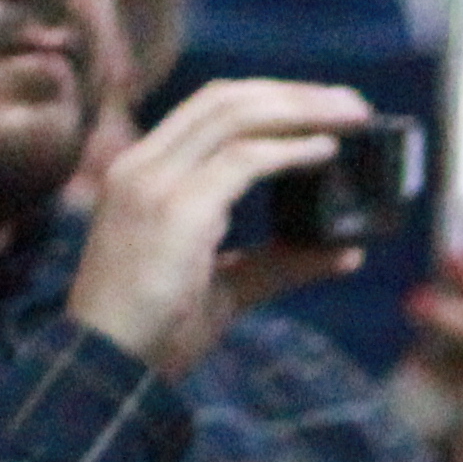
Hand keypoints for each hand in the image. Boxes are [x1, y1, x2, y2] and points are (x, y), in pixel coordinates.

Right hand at [66, 78, 378, 375]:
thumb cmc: (156, 333)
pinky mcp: (176, 210)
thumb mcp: (226, 289)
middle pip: (226, 99)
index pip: (208, 109)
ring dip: (301, 111)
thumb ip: (279, 264)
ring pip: (236, 116)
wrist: (108, 368)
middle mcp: (142, 165)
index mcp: (142, 173)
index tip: (323, 107)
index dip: (269, 98)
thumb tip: (345, 252)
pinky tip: (327, 153)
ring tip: (353, 116)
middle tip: (354, 103)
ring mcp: (154, 182)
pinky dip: (291, 151)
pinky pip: (244, 161)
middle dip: (295, 93)